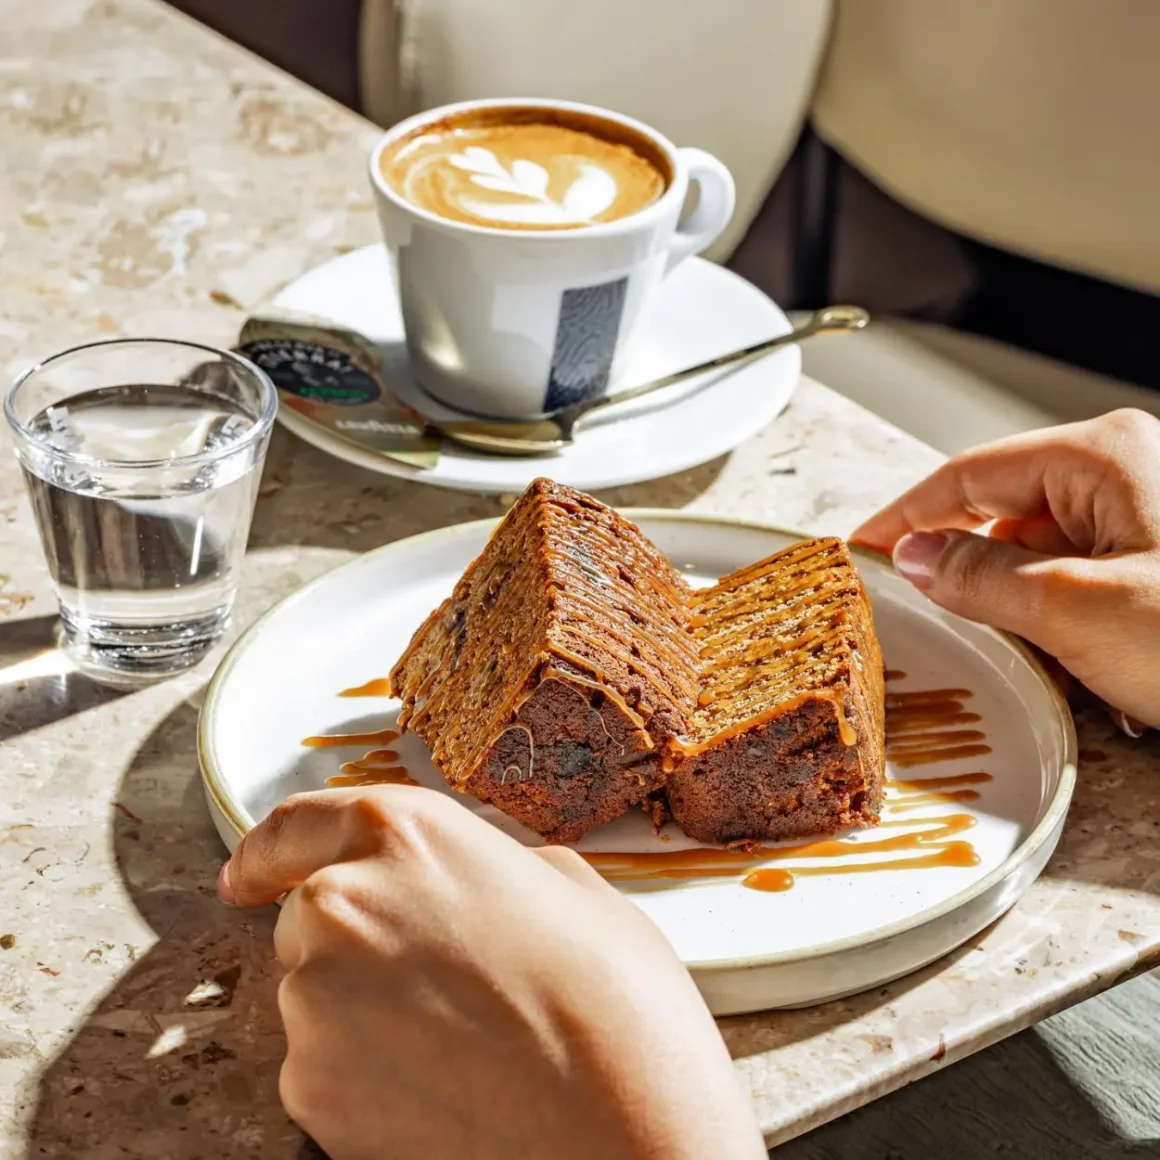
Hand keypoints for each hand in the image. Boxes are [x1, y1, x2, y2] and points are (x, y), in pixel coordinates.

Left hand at [219, 786, 764, 1159]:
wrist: (626, 1134)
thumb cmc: (615, 1003)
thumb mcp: (571, 889)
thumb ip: (494, 866)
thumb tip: (482, 882)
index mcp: (405, 837)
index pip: (298, 824)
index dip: (266, 851)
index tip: (247, 873)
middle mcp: (341, 908)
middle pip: (312, 918)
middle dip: (360, 942)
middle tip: (442, 975)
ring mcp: (317, 1007)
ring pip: (319, 998)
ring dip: (366, 1010)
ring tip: (461, 1037)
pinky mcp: (312, 1097)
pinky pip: (325, 1071)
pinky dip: (367, 1076)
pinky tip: (443, 1083)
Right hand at [853, 409, 1159, 728]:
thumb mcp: (1078, 609)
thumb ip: (981, 576)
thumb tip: (916, 555)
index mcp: (1105, 456)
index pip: (968, 474)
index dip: (904, 514)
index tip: (860, 549)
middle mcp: (1126, 474)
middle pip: (1004, 509)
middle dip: (968, 567)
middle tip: (929, 616)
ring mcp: (1148, 519)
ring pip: (1041, 551)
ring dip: (1021, 605)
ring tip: (1030, 656)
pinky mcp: (1158, 564)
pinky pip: (1080, 580)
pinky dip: (1063, 622)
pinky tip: (1082, 667)